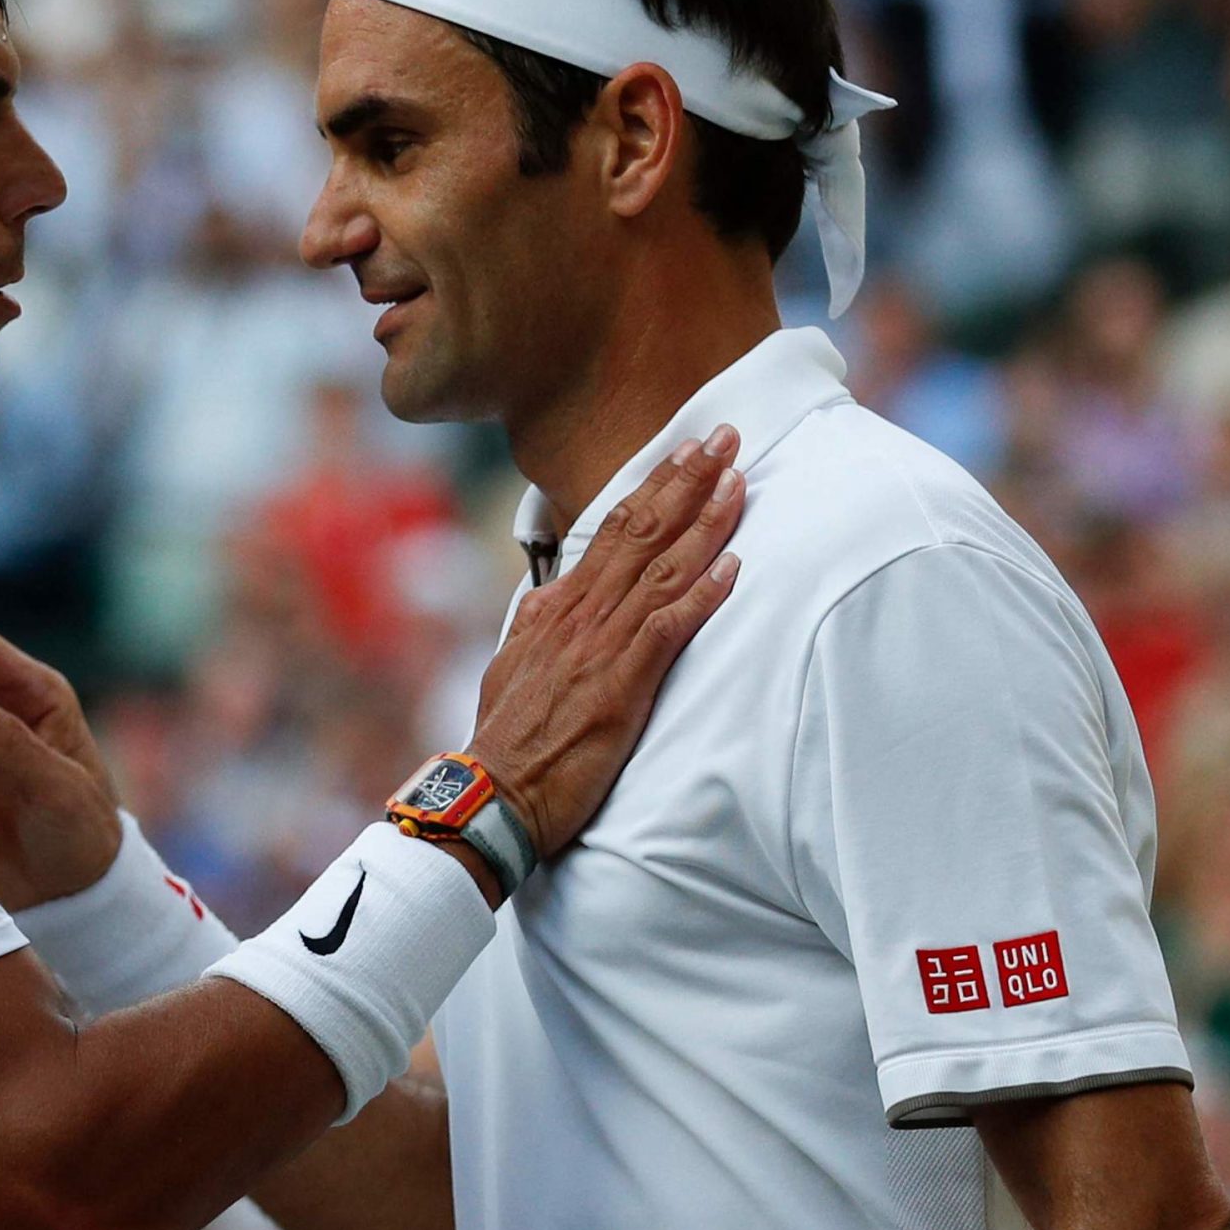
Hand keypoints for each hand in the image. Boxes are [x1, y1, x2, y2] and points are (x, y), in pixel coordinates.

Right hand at [468, 426, 746, 859]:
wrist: (492, 791)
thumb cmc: (506, 738)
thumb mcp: (511, 665)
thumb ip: (534, 624)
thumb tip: (549, 593)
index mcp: (558, 607)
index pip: (614, 530)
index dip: (656, 486)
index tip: (687, 452)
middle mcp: (580, 615)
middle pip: (642, 533)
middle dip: (687, 481)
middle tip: (725, 437)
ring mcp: (600, 647)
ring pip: (660, 570)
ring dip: (704, 523)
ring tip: (737, 482)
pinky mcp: (619, 686)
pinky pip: (666, 629)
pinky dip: (701, 596)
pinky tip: (733, 569)